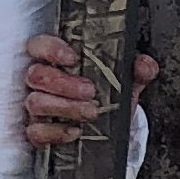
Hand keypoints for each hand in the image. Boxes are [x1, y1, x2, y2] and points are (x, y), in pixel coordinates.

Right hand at [20, 34, 155, 151]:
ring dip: (65, 107)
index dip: (51, 49)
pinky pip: (35, 132)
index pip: (39, 46)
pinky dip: (56, 132)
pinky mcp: (37, 131)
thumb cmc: (107, 98)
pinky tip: (75, 131)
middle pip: (36, 75)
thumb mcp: (124, 82)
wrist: (110, 130)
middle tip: (90, 91)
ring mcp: (36, 106)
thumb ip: (136, 70)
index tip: (72, 58)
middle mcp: (41, 82)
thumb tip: (144, 65)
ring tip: (91, 112)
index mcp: (56, 61)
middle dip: (64, 83)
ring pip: (35, 102)